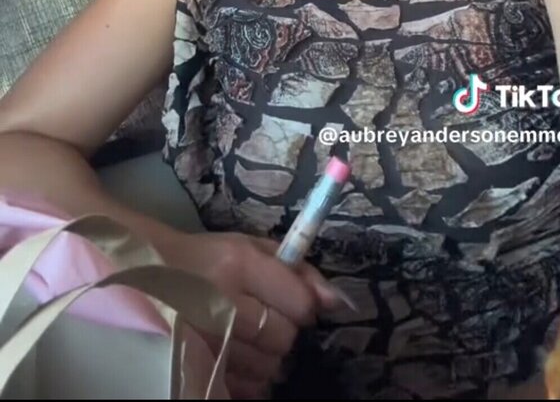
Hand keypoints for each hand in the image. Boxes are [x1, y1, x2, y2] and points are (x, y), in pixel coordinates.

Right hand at [160, 229, 343, 398]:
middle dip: (282, 331)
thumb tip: (338, 303)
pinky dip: (249, 378)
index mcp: (239, 263)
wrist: (146, 274)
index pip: (300, 303)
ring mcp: (206, 339)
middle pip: (284, 339)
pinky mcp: (196, 366)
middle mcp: (222, 302)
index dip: (302, 306)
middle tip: (262, 318)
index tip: (290, 302)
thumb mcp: (251, 247)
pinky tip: (237, 356)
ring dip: (266, 356)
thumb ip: (299, 270)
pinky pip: (246, 389)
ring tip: (245, 336)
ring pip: (268, 369)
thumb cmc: (206, 258)